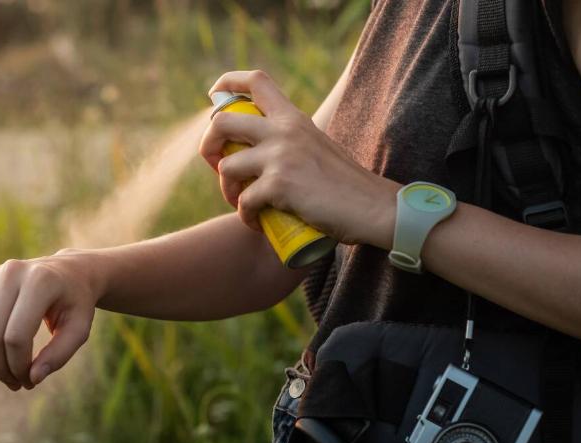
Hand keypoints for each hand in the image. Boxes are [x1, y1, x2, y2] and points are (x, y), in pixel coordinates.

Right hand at [0, 251, 99, 389]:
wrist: (67, 272)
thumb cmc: (74, 304)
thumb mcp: (78, 329)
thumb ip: (59, 355)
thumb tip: (32, 378)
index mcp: (40, 282)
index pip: (16, 336)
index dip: (18, 366)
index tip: (30, 381)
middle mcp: (10, 272)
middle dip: (1, 368)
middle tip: (17, 383)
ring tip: (5, 371)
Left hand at [199, 70, 400, 247]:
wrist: (372, 207)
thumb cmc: (345, 184)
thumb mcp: (316, 146)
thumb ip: (291, 141)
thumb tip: (259, 152)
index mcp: (293, 117)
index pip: (255, 81)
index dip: (226, 83)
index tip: (214, 97)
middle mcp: (284, 130)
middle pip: (221, 121)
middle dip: (208, 145)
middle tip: (217, 166)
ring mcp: (281, 156)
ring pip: (226, 166)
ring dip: (227, 189)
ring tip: (241, 202)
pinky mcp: (280, 185)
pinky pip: (244, 201)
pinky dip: (245, 216)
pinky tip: (256, 222)